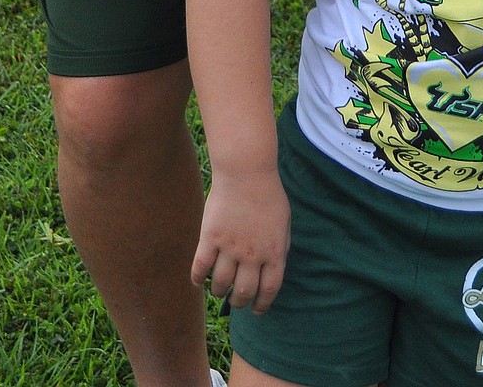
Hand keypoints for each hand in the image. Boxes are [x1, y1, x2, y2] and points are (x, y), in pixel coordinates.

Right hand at [191, 166, 290, 313]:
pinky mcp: (210, 238)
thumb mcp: (284, 222)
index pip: (269, 289)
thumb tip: (275, 266)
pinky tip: (197, 281)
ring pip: (221, 283)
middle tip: (236, 301)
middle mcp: (252, 255)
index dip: (262, 303)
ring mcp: (230, 248)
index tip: (257, 309)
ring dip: (219, 291)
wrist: (246, 172)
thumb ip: (280, 246)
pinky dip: (197, 278)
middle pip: (244, 291)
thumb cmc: (268, 194)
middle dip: (240, 301)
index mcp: (273, 252)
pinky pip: (200, 267)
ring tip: (218, 289)